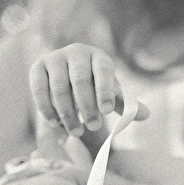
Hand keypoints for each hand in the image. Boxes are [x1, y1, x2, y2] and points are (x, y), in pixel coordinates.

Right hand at [30, 43, 149, 135]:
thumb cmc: (96, 87)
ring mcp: (55, 58)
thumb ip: (125, 104)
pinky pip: (38, 88)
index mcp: (99, 57)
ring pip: (59, 86)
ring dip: (67, 112)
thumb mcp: (111, 94)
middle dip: (87, 106)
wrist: (69, 76)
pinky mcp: (37, 68)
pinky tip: (56, 124)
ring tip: (76, 132)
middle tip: (93, 128)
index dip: (105, 90)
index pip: (103, 71)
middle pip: (80, 79)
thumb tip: (146, 115)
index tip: (107, 111)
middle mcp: (76, 52)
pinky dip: (46, 108)